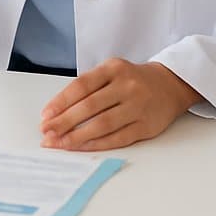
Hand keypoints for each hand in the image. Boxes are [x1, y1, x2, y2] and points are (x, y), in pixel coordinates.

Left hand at [37, 58, 200, 151]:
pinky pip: (118, 138)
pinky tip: (81, 147)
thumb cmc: (132, 80)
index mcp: (113, 68)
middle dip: (64, 122)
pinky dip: (97, 144)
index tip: (45, 115)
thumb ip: (89, 86)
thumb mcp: (111, 71)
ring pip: (103, 124)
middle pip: (90, 106)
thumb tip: (58, 111)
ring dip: (77, 136)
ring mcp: (138, 106)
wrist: (170, 85)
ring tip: (59, 143)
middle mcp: (127, 86)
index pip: (81, 86)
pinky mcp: (146, 126)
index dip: (61, 102)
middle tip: (47, 133)